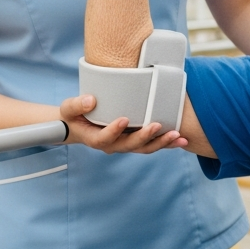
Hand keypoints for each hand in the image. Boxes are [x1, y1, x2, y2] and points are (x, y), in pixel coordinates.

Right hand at [59, 94, 188, 153]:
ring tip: (177, 136)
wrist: (79, 125)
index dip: (114, 131)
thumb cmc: (73, 116)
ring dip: (162, 143)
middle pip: (130, 146)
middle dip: (145, 137)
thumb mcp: (68, 108)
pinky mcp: (135, 140)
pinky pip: (152, 144)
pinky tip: (181, 139)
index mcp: (95, 139)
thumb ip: (77, 104)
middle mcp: (112, 145)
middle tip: (156, 126)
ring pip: (144, 148)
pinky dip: (166, 143)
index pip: (104, 138)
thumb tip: (90, 100)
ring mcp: (125, 144)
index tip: (123, 119)